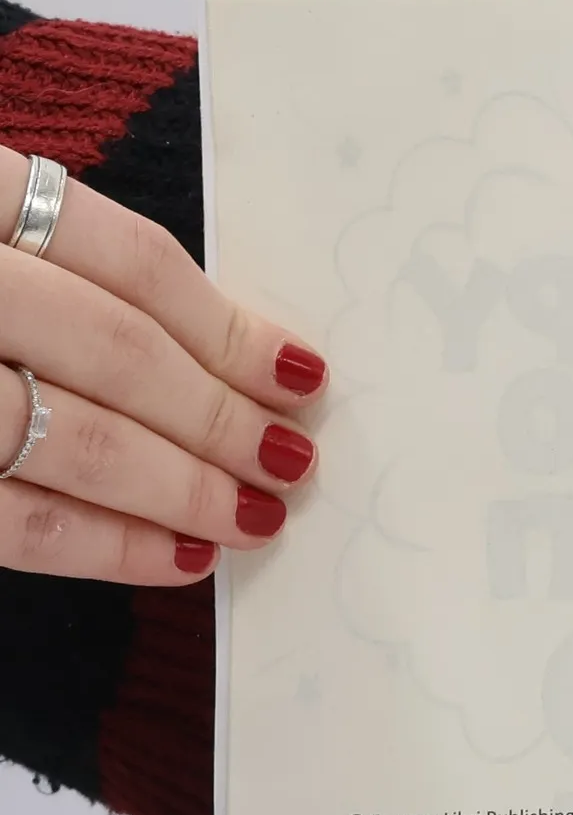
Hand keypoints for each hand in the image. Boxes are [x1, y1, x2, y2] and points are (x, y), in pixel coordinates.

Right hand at [0, 146, 323, 583]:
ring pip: (68, 436)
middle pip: (111, 348)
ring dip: (180, 486)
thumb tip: (215, 345)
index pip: (122, 256)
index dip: (225, 321)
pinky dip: (102, 545)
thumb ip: (48, 258)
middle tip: (292, 458)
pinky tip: (178, 558)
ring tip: (255, 515)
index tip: (301, 370)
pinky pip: (9, 517)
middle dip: (216, 414)